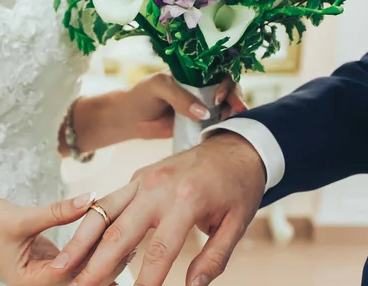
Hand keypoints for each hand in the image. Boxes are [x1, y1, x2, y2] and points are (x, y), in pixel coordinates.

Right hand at [0, 192, 119, 285]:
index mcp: (30, 281)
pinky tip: (109, 242)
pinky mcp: (43, 265)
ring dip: (99, 259)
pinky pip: (72, 264)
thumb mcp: (23, 217)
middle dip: (106, 263)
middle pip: (80, 279)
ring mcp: (41, 277)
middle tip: (135, 245)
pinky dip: (88, 254)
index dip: (100, 260)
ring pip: (78, 274)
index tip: (124, 244)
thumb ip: (59, 212)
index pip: (74, 275)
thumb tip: (92, 200)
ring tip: (129, 243)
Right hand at [55, 133, 265, 285]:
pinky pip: (107, 202)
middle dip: (91, 269)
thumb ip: (214, 258)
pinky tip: (76, 243)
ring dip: (78, 243)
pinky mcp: (136, 178)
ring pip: (101, 214)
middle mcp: (157, 188)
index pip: (159, 253)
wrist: (234, 147)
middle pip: (117, 235)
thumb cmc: (238, 188)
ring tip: (59, 268)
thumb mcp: (238, 223)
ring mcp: (142, 180)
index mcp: (186, 201)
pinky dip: (89, 223)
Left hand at [120, 73, 247, 140]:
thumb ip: (180, 97)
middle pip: (228, 89)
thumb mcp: (159, 87)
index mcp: (195, 73)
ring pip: (226, 107)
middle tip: (236, 109)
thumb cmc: (143, 95)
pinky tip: (225, 131)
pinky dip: (223, 126)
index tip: (218, 98)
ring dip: (232, 113)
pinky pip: (216, 124)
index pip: (219, 72)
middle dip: (235, 98)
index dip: (225, 83)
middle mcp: (202, 88)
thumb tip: (203, 113)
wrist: (131, 119)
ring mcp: (202, 106)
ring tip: (229, 122)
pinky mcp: (199, 124)